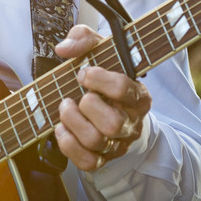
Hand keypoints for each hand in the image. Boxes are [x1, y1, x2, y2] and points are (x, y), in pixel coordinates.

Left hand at [50, 22, 152, 174]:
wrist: (115, 108)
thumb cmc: (106, 78)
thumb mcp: (102, 51)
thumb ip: (84, 38)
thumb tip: (64, 49)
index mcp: (138, 96)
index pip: (124, 89)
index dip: (99, 80)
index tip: (84, 73)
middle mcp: (132, 122)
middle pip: (112, 124)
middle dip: (86, 106)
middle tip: (76, 95)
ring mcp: (118, 143)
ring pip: (96, 141)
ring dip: (72, 121)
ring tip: (65, 107)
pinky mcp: (103, 159)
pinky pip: (87, 161)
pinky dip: (68, 144)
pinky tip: (62, 128)